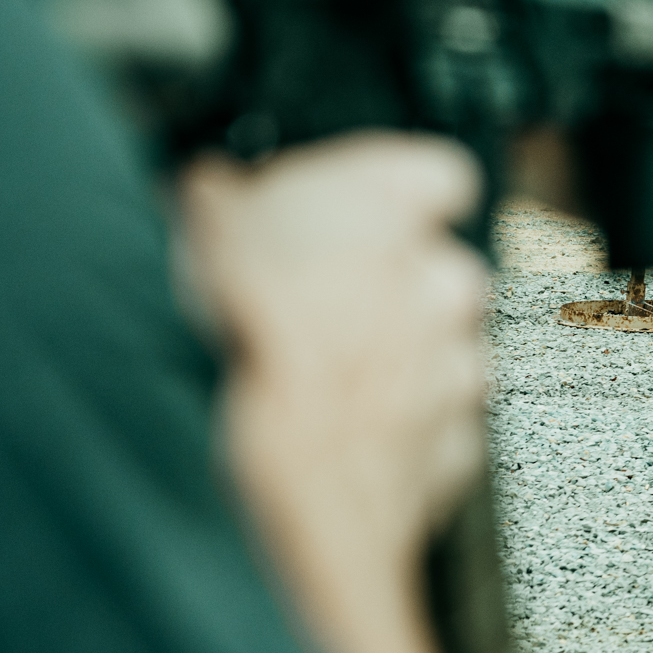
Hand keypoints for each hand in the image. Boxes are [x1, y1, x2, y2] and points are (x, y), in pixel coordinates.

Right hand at [175, 133, 490, 652]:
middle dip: (391, 293)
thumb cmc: (225, 340)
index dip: (396, 198)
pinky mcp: (454, 447)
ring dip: (396, 367)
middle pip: (439, 269)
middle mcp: (441, 275)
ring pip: (443, 352)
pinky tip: (336, 442)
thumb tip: (212, 192)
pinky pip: (436, 429)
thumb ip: (229, 203)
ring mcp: (456, 366)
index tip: (362, 215)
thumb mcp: (197, 231)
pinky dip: (397, 436)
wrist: (245, 478)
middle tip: (319, 316)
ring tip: (319, 390)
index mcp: (392, 198)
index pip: (438, 174)